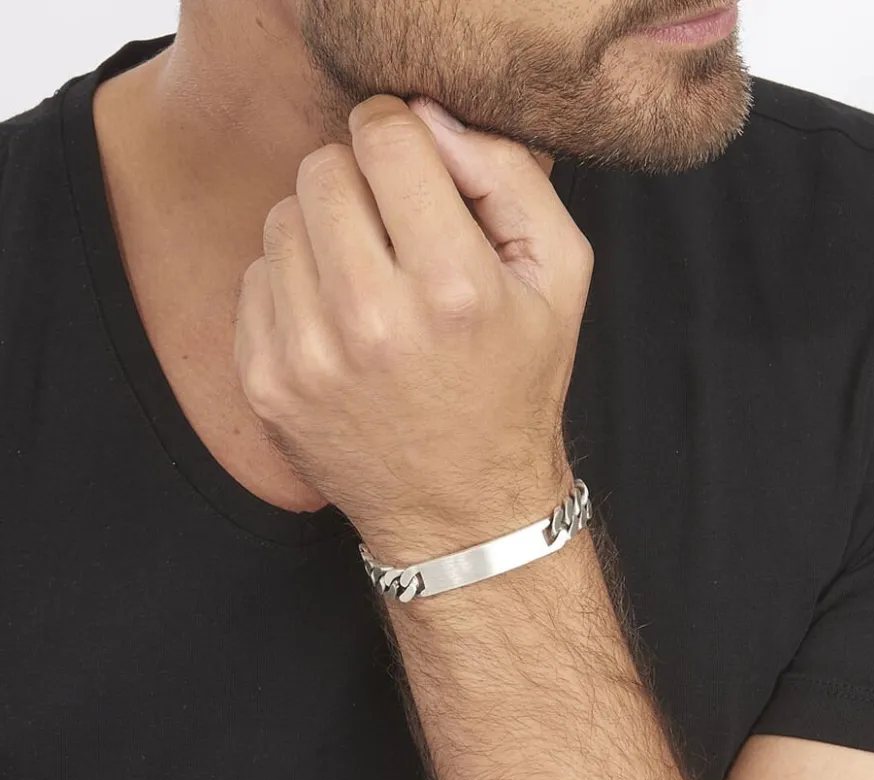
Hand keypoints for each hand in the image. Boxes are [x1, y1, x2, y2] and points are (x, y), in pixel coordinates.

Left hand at [234, 95, 593, 560]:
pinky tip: (336, 321)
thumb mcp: (560, 279)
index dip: (397, 130)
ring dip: (324, 231)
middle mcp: (371, 320)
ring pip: (282, 219)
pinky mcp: (266, 382)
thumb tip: (429, 119)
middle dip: (359, 180)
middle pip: (323, 170)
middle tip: (392, 227)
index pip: (386, 138)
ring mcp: (307, 356)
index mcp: (451, 287)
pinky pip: (255, 278)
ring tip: (366, 278)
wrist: (460, 508)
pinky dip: (294, 284)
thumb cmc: (515, 389)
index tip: (406, 157)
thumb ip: (511, 178)